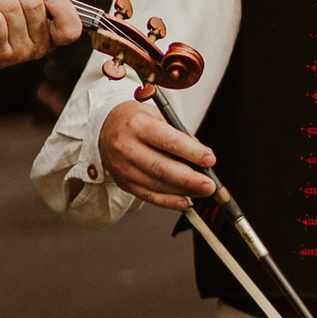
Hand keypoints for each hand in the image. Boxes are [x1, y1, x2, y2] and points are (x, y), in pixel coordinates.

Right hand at [100, 92, 218, 207]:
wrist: (106, 128)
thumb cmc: (136, 120)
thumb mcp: (158, 116)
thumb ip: (180, 135)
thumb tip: (203, 156)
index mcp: (137, 125)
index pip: (169, 141)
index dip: (192, 153)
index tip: (209, 160)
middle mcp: (127, 146)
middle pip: (162, 168)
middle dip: (190, 179)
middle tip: (209, 185)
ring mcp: (123, 167)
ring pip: (157, 185)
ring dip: (183, 192)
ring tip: (201, 192)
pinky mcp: (123, 182)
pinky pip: (149, 196)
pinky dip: (169, 201)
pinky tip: (184, 201)